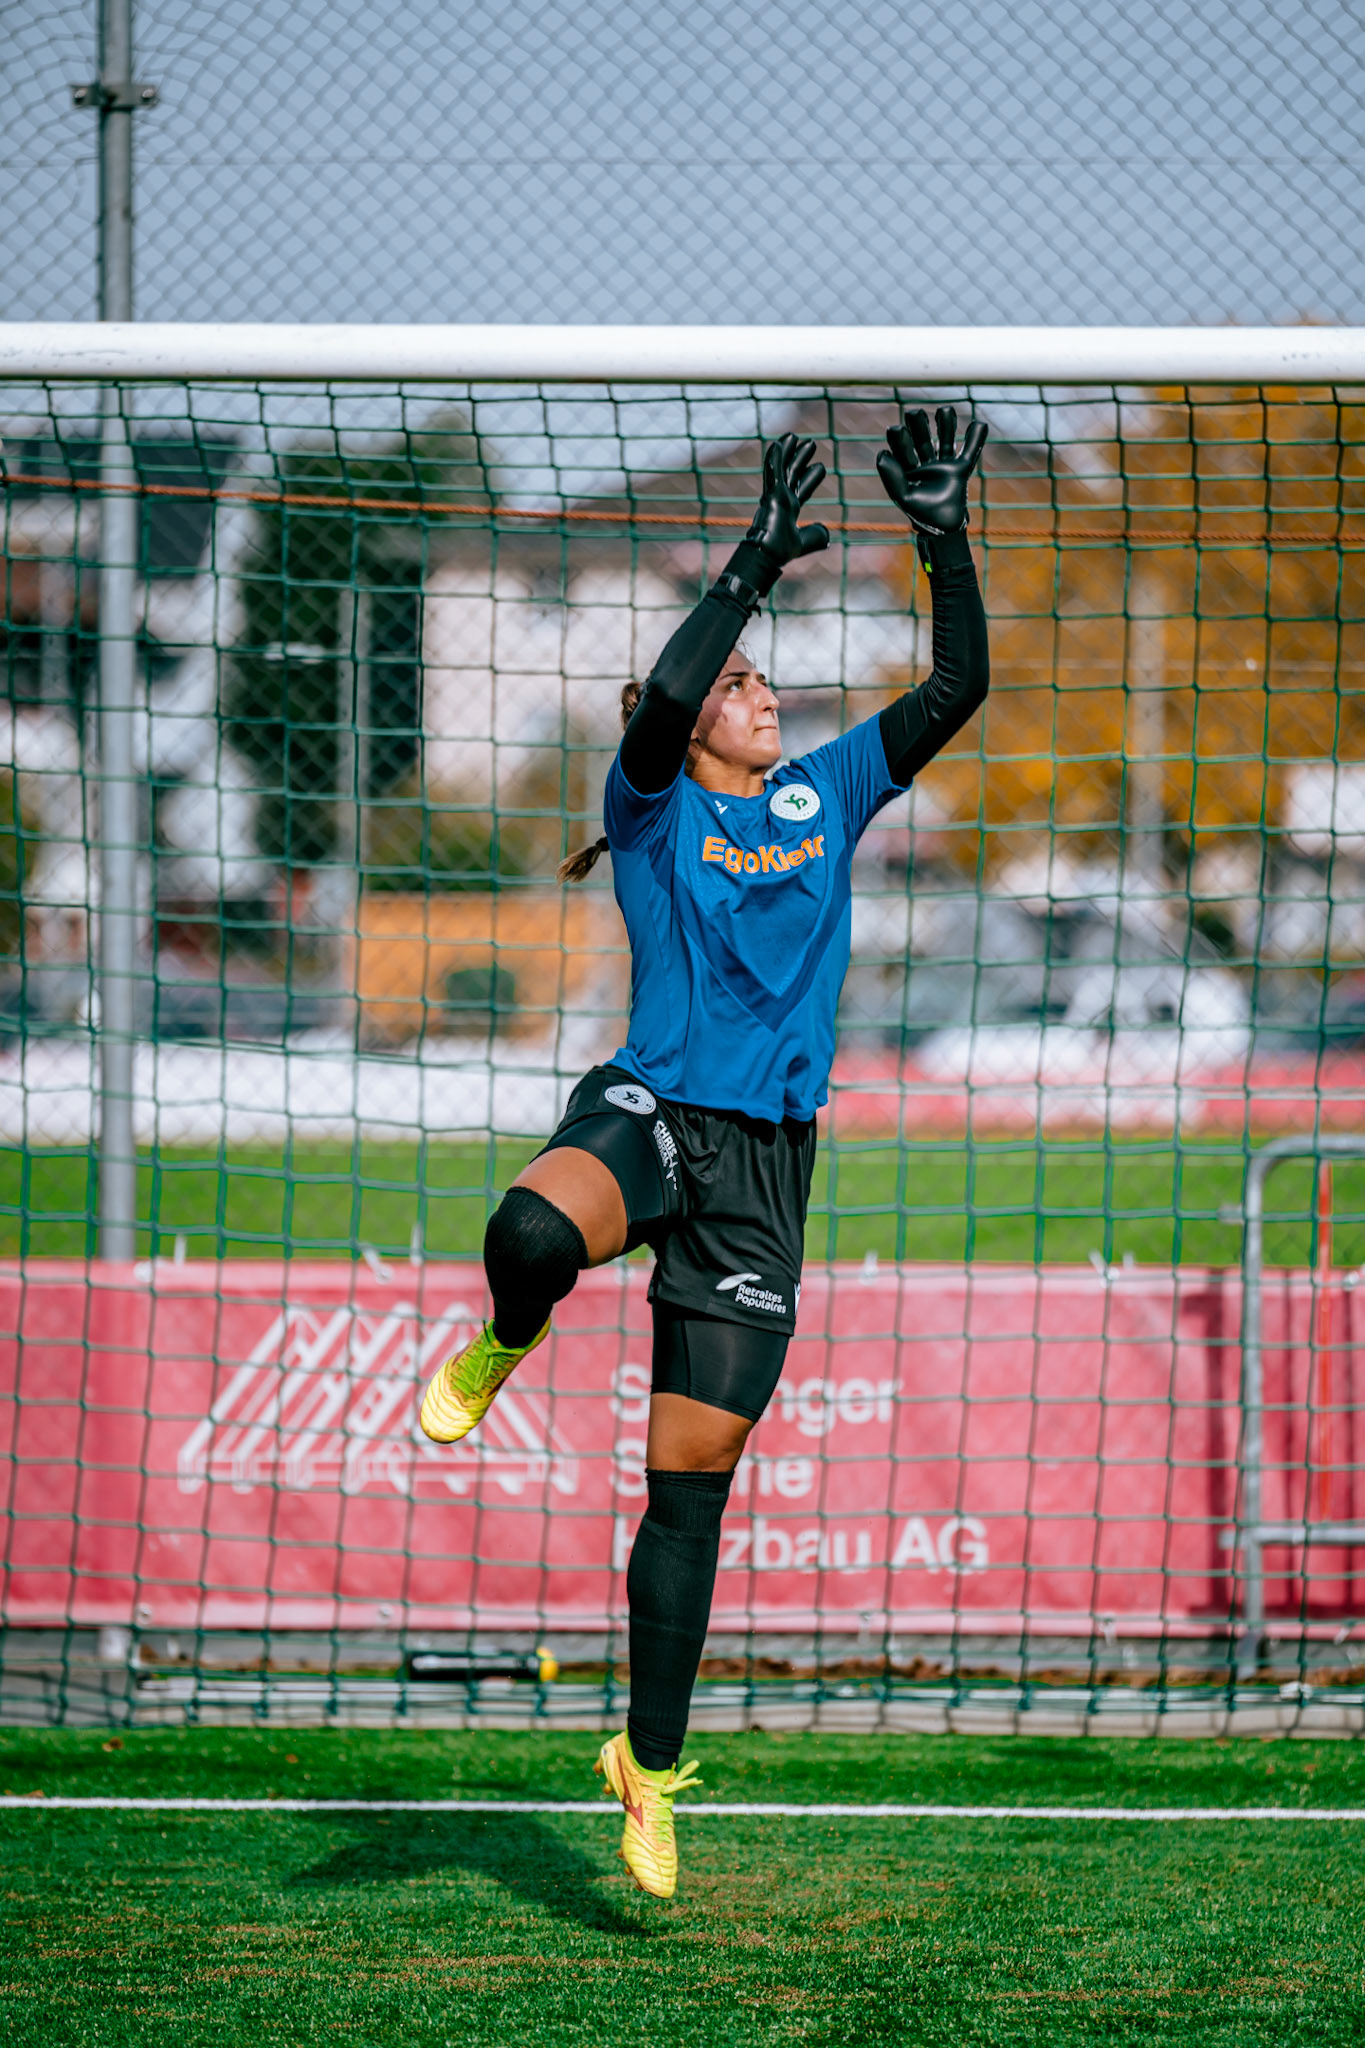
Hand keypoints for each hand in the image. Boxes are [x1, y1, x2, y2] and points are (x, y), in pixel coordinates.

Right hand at [745, 433, 829, 563]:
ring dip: (788, 452)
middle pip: (792, 474)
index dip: (810, 479)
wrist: (767, 556)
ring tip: (794, 435)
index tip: (820, 467)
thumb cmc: (780, 552)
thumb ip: (816, 536)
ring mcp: (774, 496)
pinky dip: (775, 458)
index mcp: (789, 511)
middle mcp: (781, 501)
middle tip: (811, 444)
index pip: (802, 490)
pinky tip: (778, 444)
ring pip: (781, 468)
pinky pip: (773, 472)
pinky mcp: (771, 494)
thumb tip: (827, 533)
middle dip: (800, 459)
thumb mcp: (805, 542)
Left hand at [877, 407, 986, 536]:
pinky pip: (969, 451)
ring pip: (945, 440)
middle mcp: (925, 463)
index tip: (897, 429)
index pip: (903, 448)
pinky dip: (976, 439)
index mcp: (908, 468)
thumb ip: (892, 476)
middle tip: (915, 413)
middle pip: (923, 438)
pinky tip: (980, 423)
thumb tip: (881, 454)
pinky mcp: (960, 469)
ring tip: (945, 410)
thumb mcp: (903, 495)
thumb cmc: (919, 513)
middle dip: (919, 425)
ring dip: (946, 425)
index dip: (900, 438)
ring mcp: (943, 465)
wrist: (942, 527)